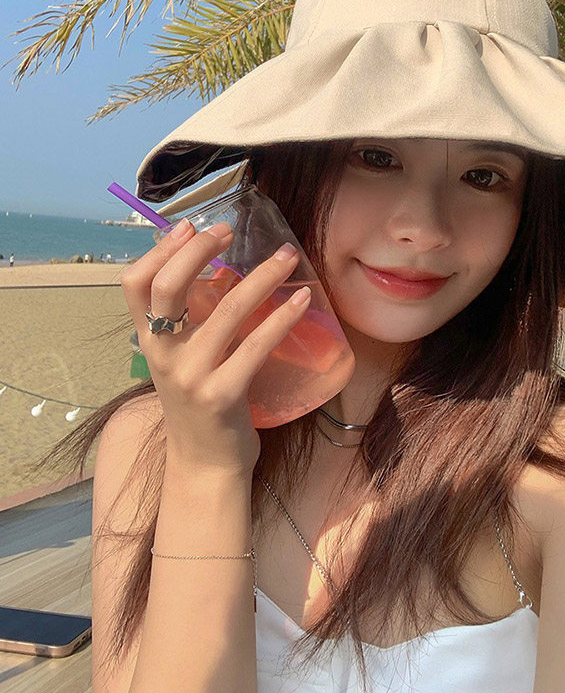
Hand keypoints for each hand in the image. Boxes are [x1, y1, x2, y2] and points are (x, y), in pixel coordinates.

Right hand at [120, 220, 310, 475]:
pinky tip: (301, 301)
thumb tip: (209, 264)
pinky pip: (256, 346)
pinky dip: (282, 318)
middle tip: (229, 230)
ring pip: (225, 310)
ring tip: (287, 256)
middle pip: (167, 288)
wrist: (206, 466)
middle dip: (198, 250)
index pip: (134, 285)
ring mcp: (191, 376)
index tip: (190, 226)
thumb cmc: (199, 404)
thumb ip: (185, 321)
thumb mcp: (180, 359)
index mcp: (149, 342)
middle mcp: (163, 355)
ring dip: (261, 276)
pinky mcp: (223, 395)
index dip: (160, 250)